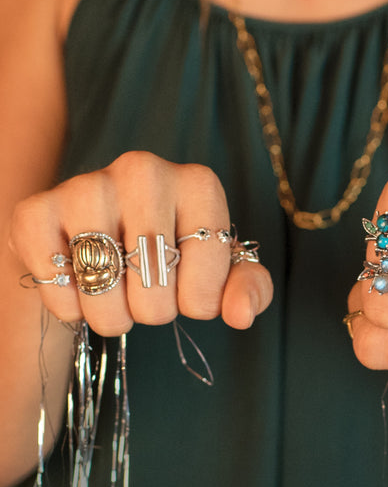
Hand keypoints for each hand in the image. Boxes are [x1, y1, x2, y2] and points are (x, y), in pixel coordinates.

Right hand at [9, 151, 272, 335]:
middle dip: (154, 311)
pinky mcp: (39, 207)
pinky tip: (82, 288)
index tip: (189, 291)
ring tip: (118, 298)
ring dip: (111, 315)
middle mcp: (144, 171)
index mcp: (198, 183)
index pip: (207, 277)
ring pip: (103, 285)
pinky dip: (68, 304)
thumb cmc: (177, 253)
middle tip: (150, 296)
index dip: (198, 302)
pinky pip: (53, 278)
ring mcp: (89, 184)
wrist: (111, 233)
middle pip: (154, 284)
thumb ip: (250, 288)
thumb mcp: (223, 269)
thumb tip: (241, 314)